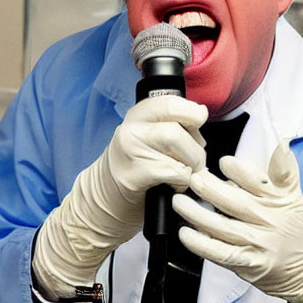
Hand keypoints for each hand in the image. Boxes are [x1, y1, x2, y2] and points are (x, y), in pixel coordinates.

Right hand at [32, 95, 207, 299]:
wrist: (103, 200)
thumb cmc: (133, 169)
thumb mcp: (146, 138)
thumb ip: (170, 125)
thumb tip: (199, 119)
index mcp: (136, 117)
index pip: (168, 102)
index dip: (190, 110)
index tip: (199, 120)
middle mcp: (130, 130)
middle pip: (177, 128)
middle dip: (196, 148)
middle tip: (196, 161)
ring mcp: (130, 152)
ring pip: (178, 146)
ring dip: (192, 164)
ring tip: (186, 174)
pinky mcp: (134, 176)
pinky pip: (174, 172)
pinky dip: (182, 181)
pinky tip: (174, 186)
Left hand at [173, 141, 302, 302]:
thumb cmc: (297, 227)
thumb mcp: (294, 196)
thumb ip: (283, 171)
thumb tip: (280, 143)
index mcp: (280, 201)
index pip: (262, 183)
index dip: (243, 172)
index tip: (224, 162)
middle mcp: (270, 223)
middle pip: (239, 205)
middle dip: (212, 190)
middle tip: (192, 177)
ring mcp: (259, 245)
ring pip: (225, 229)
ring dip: (198, 215)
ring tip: (179, 201)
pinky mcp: (249, 265)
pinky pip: (221, 254)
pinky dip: (202, 245)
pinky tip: (185, 233)